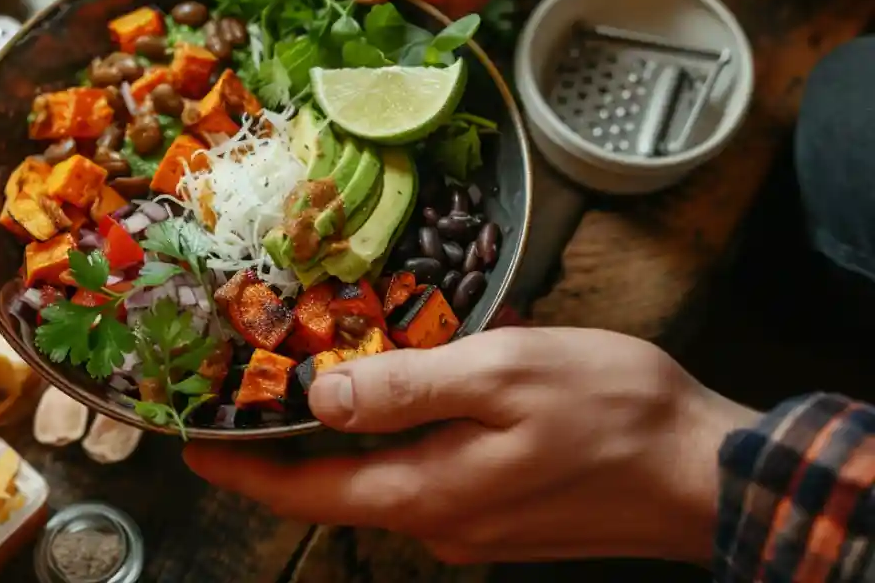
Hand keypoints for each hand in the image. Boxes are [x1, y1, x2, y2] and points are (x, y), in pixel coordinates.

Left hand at [184, 327, 758, 564]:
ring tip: (308, 381)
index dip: (242, 468)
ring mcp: (473, 524)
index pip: (305, 490)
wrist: (707, 473)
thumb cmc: (613, 412)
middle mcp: (438, 522)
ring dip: (340, 438)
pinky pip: (426, 474)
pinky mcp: (503, 512)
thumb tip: (324, 396)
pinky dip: (396, 438)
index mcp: (426, 492)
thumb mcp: (503, 374)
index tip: (191, 444)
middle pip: (335, 486)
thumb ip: (407, 387)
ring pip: (381, 477)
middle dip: (282, 448)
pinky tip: (401, 392)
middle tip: (242, 395)